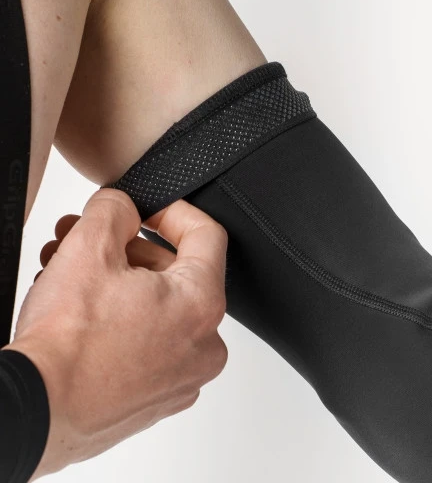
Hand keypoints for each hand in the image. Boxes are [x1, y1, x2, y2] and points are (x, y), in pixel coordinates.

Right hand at [5, 188, 227, 478]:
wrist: (36, 413)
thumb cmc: (67, 344)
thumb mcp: (90, 248)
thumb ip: (116, 210)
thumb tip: (124, 207)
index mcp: (202, 303)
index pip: (206, 235)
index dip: (172, 212)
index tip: (146, 210)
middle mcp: (203, 343)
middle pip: (176, 272)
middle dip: (129, 248)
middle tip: (92, 239)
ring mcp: (182, 375)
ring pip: (159, 307)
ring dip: (119, 281)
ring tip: (73, 270)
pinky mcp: (158, 397)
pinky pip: (151, 342)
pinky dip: (123, 320)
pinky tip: (84, 310)